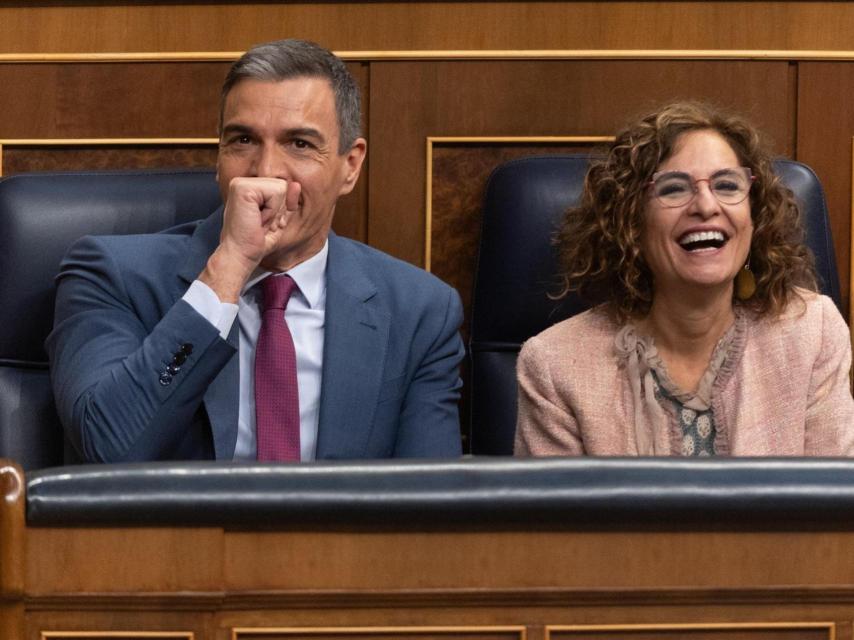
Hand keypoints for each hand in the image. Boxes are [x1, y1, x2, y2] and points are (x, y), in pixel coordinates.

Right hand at [199, 177, 301, 301]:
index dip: (280, 209)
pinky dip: (271, 211)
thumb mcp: (278, 219)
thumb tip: (296, 185)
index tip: (264, 223)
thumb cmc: (255, 242)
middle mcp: (242, 182)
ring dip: (274, 212)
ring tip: (258, 223)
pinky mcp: (242, 188)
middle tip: (260, 224)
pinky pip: (276, 192)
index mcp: (248, 189)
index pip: (281, 188)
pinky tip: (257, 220)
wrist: (240, 256)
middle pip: (282, 185)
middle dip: (278, 210)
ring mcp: (240, 183)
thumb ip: (287, 202)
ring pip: (281, 188)